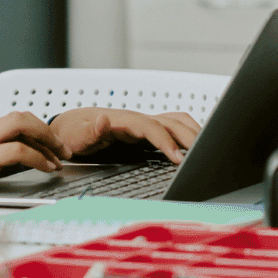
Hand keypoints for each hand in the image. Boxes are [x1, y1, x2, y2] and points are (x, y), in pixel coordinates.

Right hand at [0, 112, 65, 197]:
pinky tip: (47, 168)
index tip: (52, 146)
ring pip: (20, 124)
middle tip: (63, 148)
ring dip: (46, 138)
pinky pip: (16, 151)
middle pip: (21, 116)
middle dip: (47, 130)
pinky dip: (37, 158)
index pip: (15, 122)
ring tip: (60, 156)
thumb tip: (19, 164)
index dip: (38, 132)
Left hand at [50, 107, 201, 163]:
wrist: (70, 126)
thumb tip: (102, 120)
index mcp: (123, 121)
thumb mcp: (75, 135)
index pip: (152, 128)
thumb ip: (89, 131)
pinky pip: (173, 126)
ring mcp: (144, 123)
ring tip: (207, 148)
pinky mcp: (147, 130)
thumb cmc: (73, 132)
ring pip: (176, 122)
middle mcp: (137, 119)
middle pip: (171, 123)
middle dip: (190, 137)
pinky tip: (196, 144)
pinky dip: (188, 132)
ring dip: (193, 131)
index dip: (166, 142)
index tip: (178, 158)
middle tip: (204, 156)